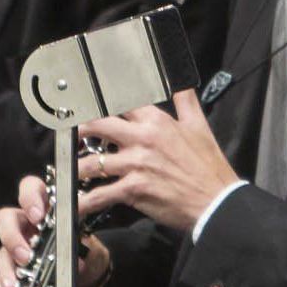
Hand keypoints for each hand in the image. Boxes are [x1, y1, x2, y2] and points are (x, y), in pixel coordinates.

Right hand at [0, 174, 108, 286]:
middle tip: (25, 255)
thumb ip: (82, 250)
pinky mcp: (13, 273)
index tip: (38, 215)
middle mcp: (26, 227)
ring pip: (2, 253)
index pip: (31, 190)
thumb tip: (77, 261)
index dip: (31, 198)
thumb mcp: (88, 246)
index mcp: (44, 210)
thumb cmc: (84, 250)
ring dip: (6, 270)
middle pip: (6, 219)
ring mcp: (16, 250)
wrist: (87, 272)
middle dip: (12, 237)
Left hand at [77, 87, 236, 233]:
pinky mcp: (134, 190)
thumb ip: (186, 100)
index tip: (86, 105)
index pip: (121, 102)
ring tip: (69, 172)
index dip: (100, 102)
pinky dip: (85, 201)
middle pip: (97, 125)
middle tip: (70, 136)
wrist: (216, 201)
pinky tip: (76, 204)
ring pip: (92, 163)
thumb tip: (181, 82)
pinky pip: (101, 195)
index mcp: (156, 121)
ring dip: (76, 169)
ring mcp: (136, 164)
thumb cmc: (208, 167)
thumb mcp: (199, 125)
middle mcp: (143, 139)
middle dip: (78, 130)